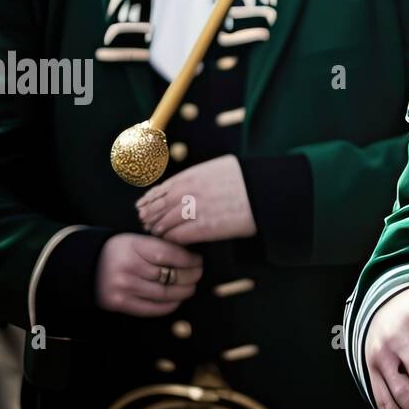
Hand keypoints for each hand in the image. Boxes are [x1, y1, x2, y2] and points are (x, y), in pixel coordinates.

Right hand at [95, 234, 202, 316]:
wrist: (86, 266)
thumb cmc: (119, 250)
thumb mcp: (137, 240)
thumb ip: (160, 246)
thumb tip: (191, 255)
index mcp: (134, 246)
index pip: (170, 254)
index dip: (189, 260)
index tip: (198, 260)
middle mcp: (129, 267)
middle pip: (170, 275)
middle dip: (191, 276)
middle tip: (198, 274)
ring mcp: (123, 288)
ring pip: (164, 293)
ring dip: (183, 292)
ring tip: (191, 287)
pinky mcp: (119, 304)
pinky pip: (151, 308)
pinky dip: (168, 306)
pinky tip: (176, 300)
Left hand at [135, 154, 256, 244]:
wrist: (264, 192)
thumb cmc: (245, 179)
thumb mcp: (218, 167)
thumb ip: (197, 175)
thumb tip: (181, 183)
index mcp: (191, 176)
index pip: (160, 190)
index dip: (149, 200)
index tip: (143, 206)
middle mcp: (189, 192)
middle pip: (159, 207)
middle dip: (150, 216)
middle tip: (146, 223)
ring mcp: (195, 211)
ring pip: (165, 223)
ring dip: (159, 229)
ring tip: (157, 233)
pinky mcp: (204, 228)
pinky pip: (178, 236)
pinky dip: (171, 239)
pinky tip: (171, 241)